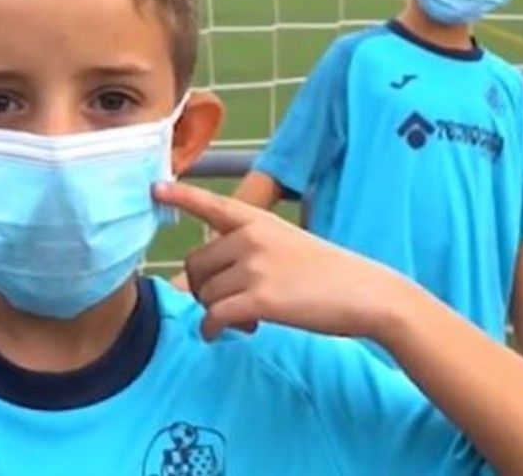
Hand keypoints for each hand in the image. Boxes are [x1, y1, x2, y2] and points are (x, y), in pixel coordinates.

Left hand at [154, 181, 413, 341]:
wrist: (367, 294)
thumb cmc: (328, 274)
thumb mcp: (287, 244)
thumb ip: (248, 251)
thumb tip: (207, 281)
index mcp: (258, 220)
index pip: (212, 205)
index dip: (181, 196)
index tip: (155, 188)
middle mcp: (251, 237)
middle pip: (196, 265)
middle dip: (206, 289)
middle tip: (234, 304)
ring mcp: (255, 267)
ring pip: (204, 294)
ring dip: (217, 312)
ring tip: (248, 318)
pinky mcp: (260, 299)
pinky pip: (214, 317)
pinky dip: (212, 330)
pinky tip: (223, 335)